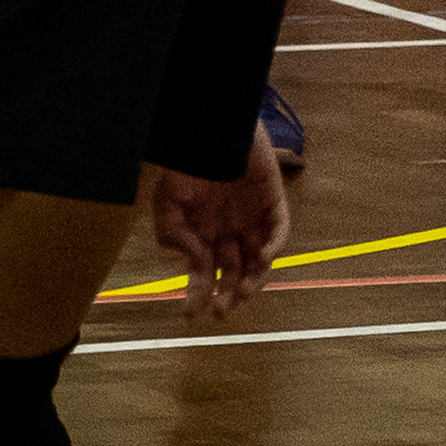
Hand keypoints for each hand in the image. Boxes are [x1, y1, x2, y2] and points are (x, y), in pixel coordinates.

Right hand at [149, 129, 292, 324]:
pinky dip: (274, 246)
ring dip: (254, 279)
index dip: (198, 293)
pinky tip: (263, 258)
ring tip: (244, 294)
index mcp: (202, 234)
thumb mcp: (166, 206)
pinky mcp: (273, 201)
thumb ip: (173, 236)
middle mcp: (228, 230)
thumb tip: (192, 263)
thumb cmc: (184, 166)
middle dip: (228, 294)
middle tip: (221, 311)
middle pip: (233, 271)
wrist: (208, 132)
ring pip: (259, 258)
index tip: (191, 313)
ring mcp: (252, 217)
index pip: (204, 272)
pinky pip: (279, 229)